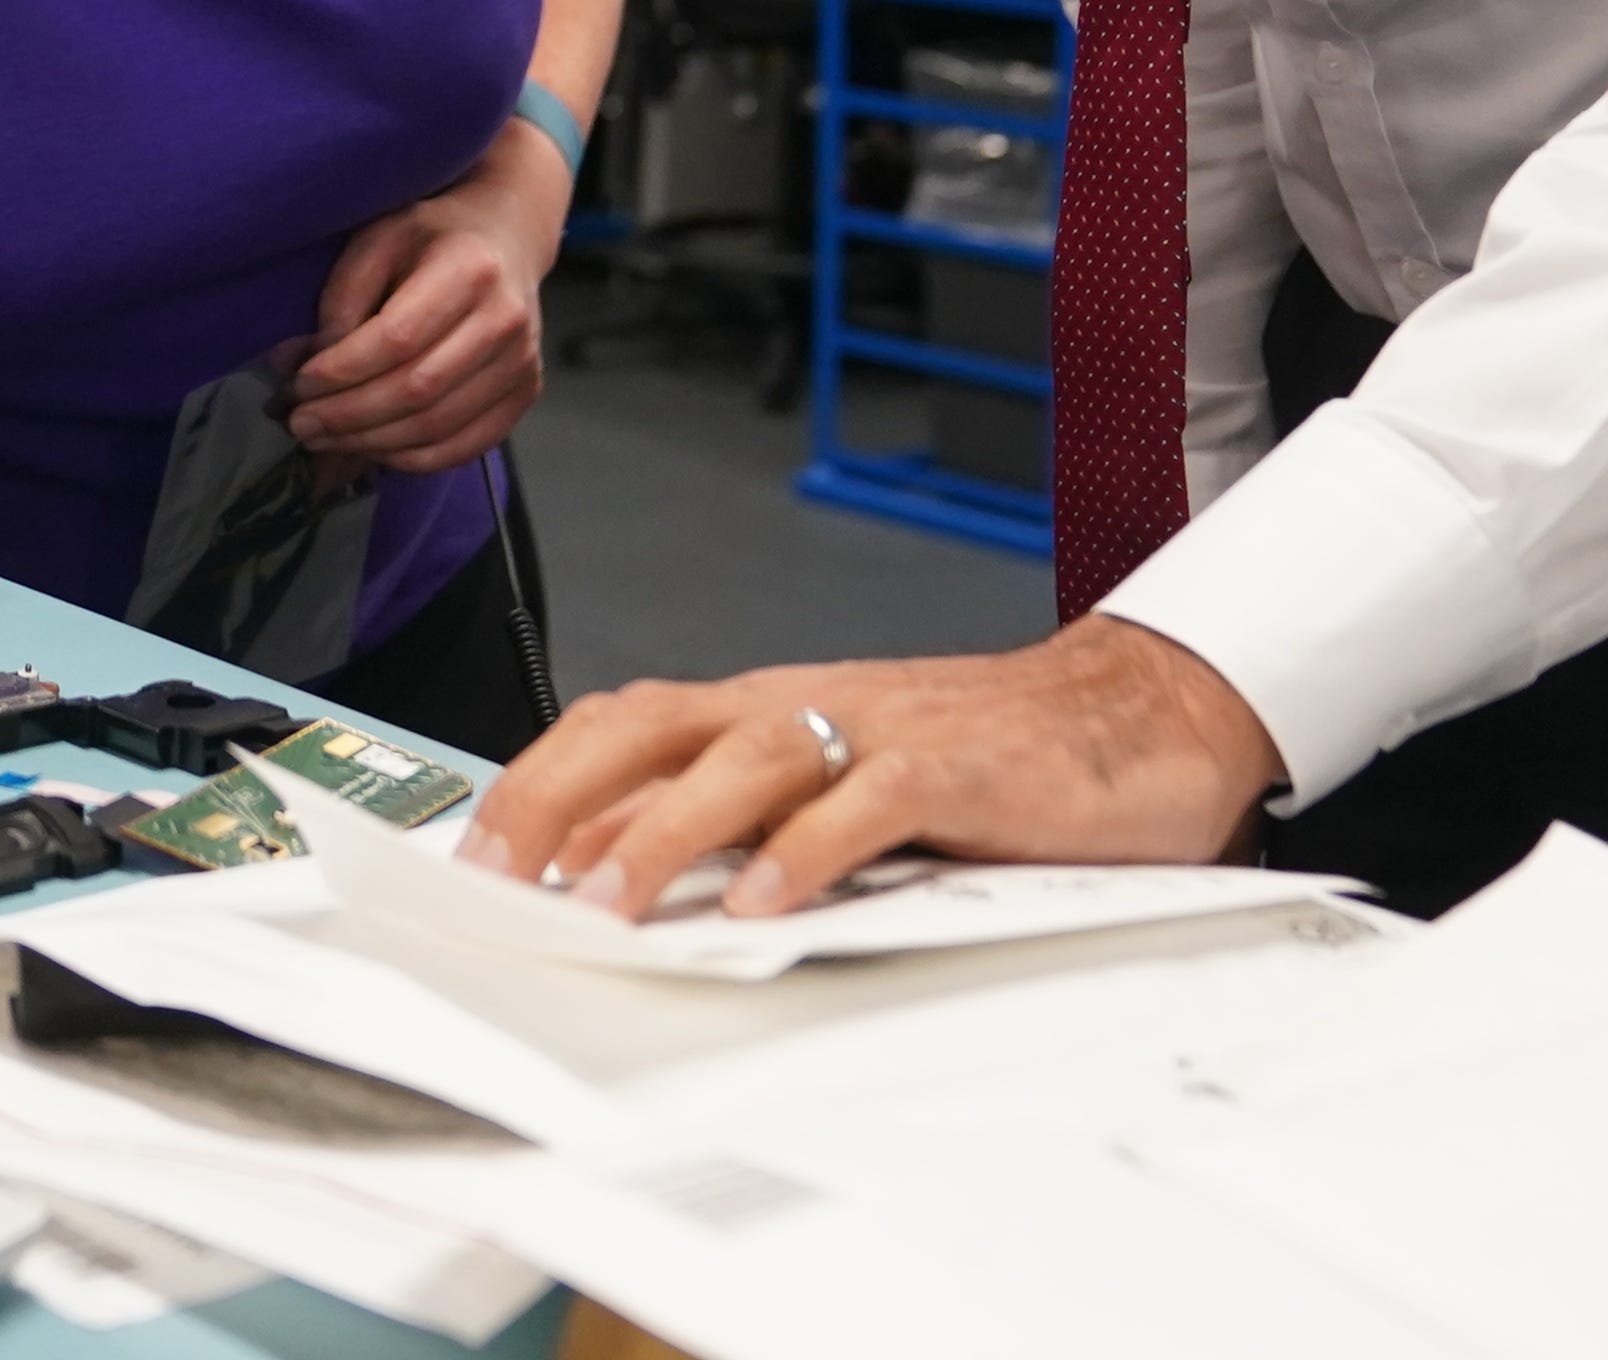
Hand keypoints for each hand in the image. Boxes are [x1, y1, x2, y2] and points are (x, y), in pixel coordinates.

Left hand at [287, 123, 567, 475]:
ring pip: (438, 425)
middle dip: (348, 415)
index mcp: (468, 269)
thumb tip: (299, 362)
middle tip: (301, 422)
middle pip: (417, 389)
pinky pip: (466, 445)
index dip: (342, 370)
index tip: (299, 384)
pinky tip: (374, 448)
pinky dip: (413, 458)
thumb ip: (340, 298)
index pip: (397, 338)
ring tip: (326, 438)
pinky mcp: (526, 391)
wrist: (507, 238)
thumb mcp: (377, 240)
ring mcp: (522, 360)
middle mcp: (505, 318)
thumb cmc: (432, 237)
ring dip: (372, 442)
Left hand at [459, 619, 1283, 917]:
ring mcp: (876, 727)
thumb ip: (735, 824)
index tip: (472, 859)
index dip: (536, 785)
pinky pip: (865, 801)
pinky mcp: (953, 766)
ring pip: (742, 760)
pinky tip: (764, 905)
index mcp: (766, 708)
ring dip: (663, 833)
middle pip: (648, 724)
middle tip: (498, 875)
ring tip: (605, 904)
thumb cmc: (982, 758)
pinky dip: (807, 851)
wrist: (1135, 714)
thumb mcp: (837, 791)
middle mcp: (804, 703)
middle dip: (558, 794)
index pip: (621, 728)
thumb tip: (607, 873)